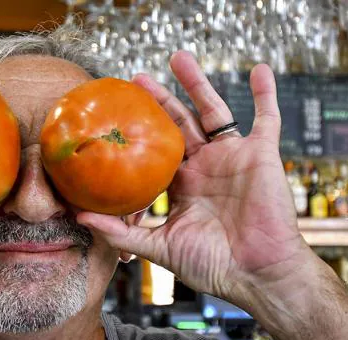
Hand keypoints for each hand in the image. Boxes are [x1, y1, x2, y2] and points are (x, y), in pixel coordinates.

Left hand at [77, 51, 313, 308]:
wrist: (257, 275)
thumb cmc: (212, 265)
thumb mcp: (159, 248)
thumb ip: (121, 233)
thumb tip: (79, 217)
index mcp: (183, 185)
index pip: (156, 150)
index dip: (139, 132)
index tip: (116, 114)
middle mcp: (205, 167)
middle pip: (179, 123)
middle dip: (160, 99)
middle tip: (136, 79)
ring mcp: (233, 158)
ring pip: (213, 111)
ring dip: (197, 84)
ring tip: (178, 57)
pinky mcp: (261, 155)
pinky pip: (268, 117)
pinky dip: (265, 94)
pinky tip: (260, 70)